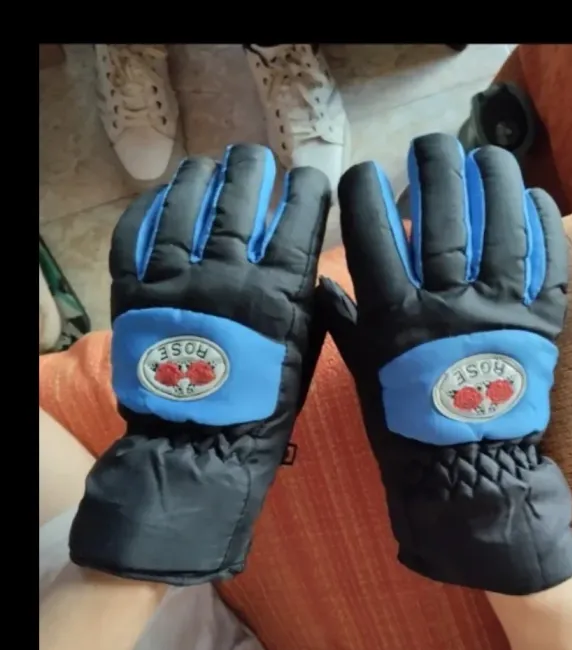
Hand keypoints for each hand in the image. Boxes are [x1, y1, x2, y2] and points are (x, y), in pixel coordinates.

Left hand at [70, 145, 329, 584]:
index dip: (306, 189)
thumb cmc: (262, 411)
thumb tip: (314, 266)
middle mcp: (228, 276)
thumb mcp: (304, 359)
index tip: (307, 177)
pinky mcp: (134, 294)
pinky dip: (148, 209)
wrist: (197, 449)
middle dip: (252, 170)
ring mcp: (176, 281)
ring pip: (186, 206)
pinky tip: (162, 195)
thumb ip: (311, 308)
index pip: (299, 220)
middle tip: (254, 157)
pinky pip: (136, 236)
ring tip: (207, 165)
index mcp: (278, 295)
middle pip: (240, 201)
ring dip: (200, 177)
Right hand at [318, 132, 571, 594]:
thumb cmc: (405, 425)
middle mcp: (448, 308)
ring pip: (501, 227)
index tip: (362, 175)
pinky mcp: (539, 325)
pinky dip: (542, 225)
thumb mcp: (363, 374)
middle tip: (429, 145)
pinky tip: (532, 197)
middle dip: (433, 168)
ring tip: (486, 154)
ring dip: (494, 180)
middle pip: (442, 217)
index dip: (364, 196)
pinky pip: (546, 264)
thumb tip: (319, 282)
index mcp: (396, 320)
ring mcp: (499, 313)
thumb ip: (344, 324)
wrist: (466, 472)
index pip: (373, 238)